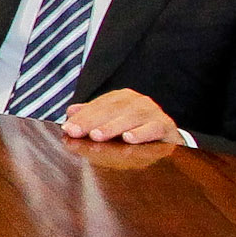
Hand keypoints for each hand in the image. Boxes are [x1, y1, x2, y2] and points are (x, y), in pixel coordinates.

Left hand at [57, 88, 181, 146]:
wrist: (168, 136)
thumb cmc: (135, 128)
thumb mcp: (112, 121)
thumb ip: (92, 116)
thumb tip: (70, 112)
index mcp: (122, 98)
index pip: (99, 105)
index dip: (82, 116)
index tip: (67, 129)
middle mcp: (137, 101)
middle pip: (112, 109)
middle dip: (92, 121)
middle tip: (76, 132)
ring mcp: (153, 112)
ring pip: (131, 117)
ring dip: (113, 127)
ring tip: (96, 136)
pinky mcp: (166, 126)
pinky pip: (154, 128)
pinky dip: (141, 133)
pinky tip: (128, 139)